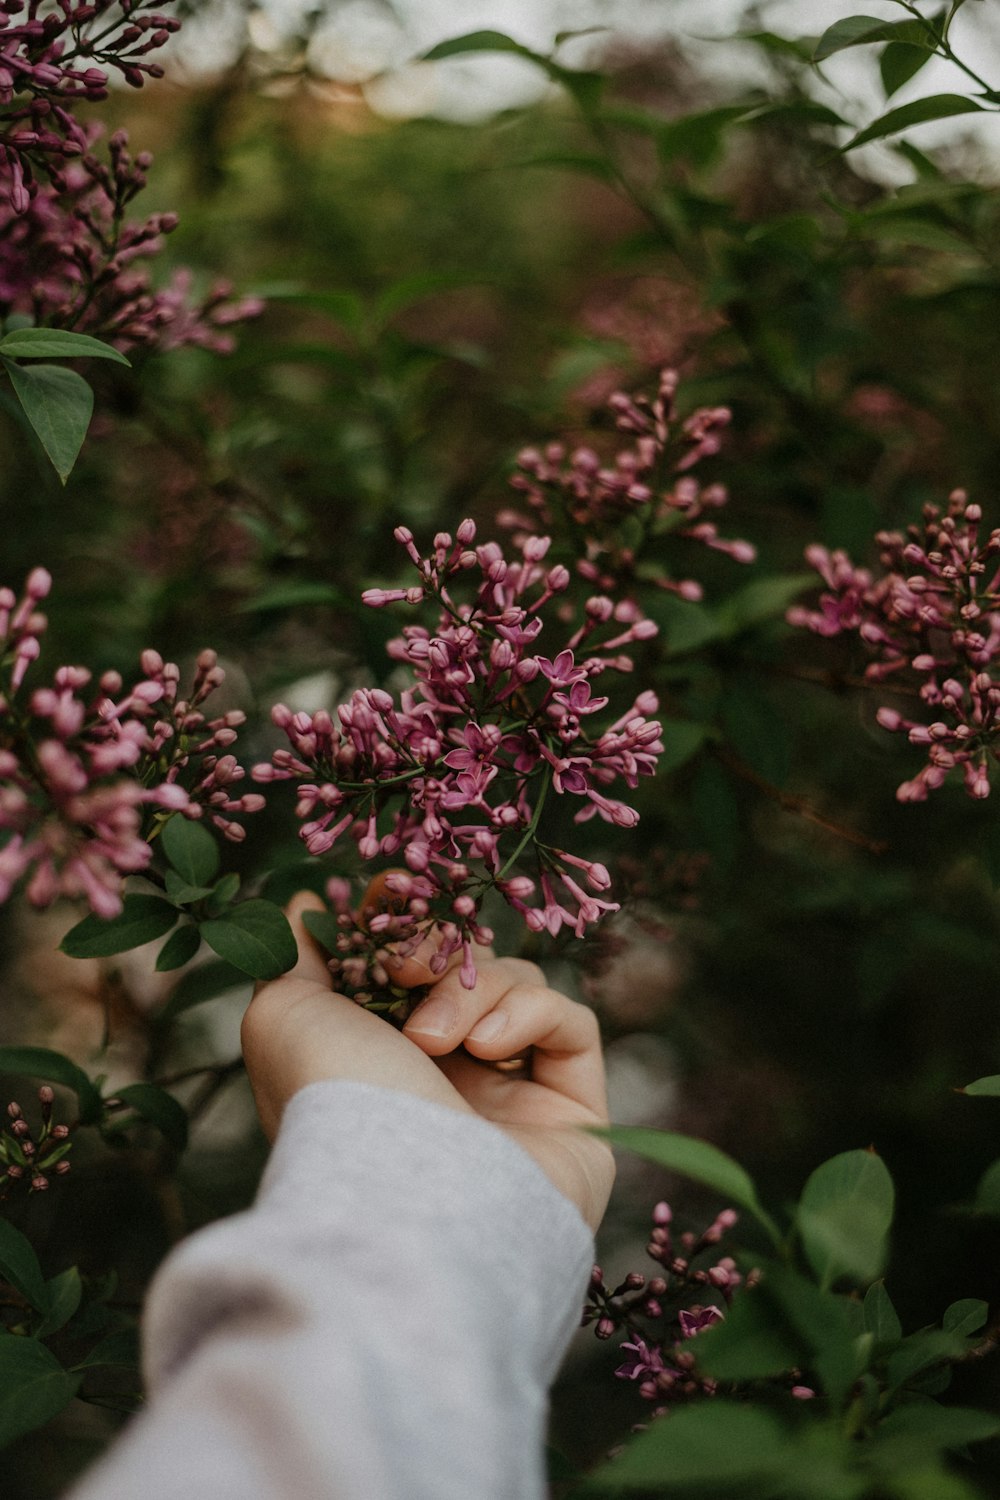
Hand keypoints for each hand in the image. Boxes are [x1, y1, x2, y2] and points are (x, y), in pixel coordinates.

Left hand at [241, 892, 614, 1229]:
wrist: (399, 1199)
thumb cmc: (333, 1109)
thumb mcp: (283, 1018)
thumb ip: (295, 958)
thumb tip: (308, 905)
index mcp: (379, 1064)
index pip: (411, 968)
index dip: (404, 923)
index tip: (386, 893)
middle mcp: (447, 1083)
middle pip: (469, 969)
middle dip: (437, 952)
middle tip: (403, 967)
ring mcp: (514, 1101)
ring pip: (519, 988)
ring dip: (472, 990)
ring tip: (431, 1038)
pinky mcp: (575, 1114)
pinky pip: (571, 1024)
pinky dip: (529, 1013)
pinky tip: (484, 1048)